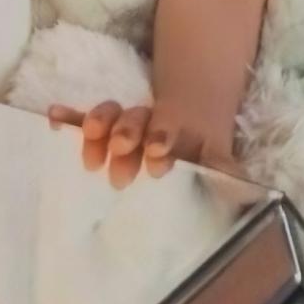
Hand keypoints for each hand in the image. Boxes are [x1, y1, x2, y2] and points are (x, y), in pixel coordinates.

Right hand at [46, 99, 242, 188]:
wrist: (191, 122)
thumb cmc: (199, 152)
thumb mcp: (216, 160)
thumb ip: (225, 171)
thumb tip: (249, 188)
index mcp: (176, 132)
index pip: (167, 131)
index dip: (160, 139)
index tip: (156, 156)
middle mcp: (148, 124)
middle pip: (136, 121)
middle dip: (127, 134)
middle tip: (120, 151)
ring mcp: (125, 124)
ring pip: (112, 115)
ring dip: (100, 124)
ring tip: (90, 141)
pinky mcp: (103, 131)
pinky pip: (85, 121)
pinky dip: (71, 117)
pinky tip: (54, 117)